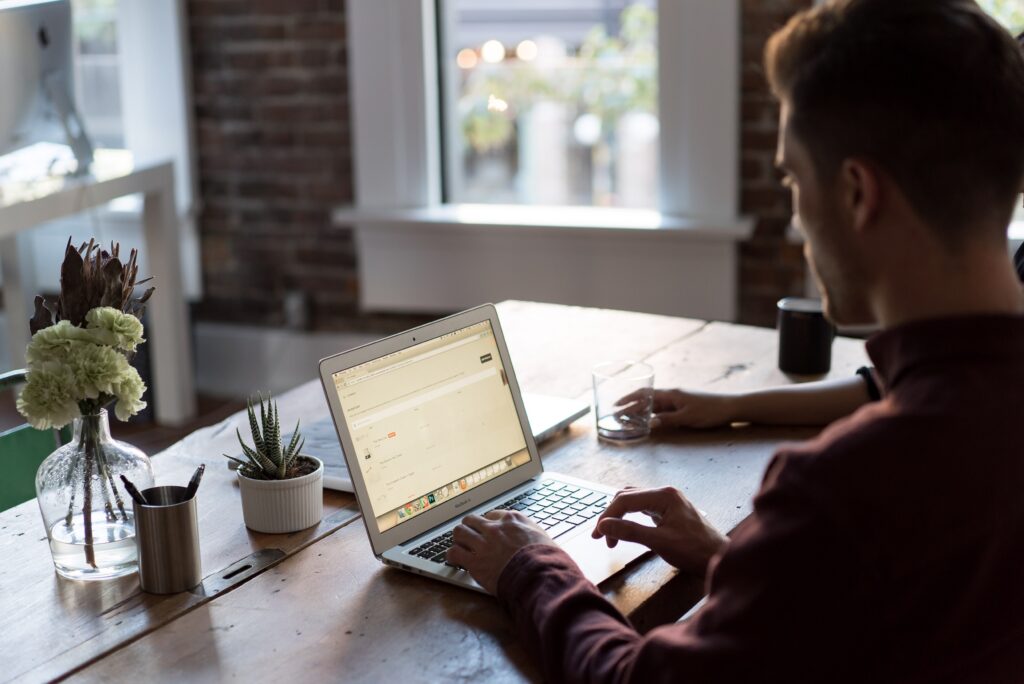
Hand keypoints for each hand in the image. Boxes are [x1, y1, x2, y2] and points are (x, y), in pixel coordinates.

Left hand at [447, 510, 556, 593]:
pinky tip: (453, 560)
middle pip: (471, 520)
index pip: (492, 515)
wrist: (539, 574)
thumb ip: (531, 533)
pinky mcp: (475, 562)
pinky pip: (454, 553)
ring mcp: (483, 544)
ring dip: (459, 539)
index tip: (488, 530)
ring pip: (459, 532)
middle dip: (470, 528)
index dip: (488, 523)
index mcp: (512, 520)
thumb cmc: (546, 559)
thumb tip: (532, 538)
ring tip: (459, 546)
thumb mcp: (543, 537)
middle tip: (470, 537)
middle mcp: (495, 528)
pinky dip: (452, 556)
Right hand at [592, 486, 726, 576]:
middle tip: (601, 537)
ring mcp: (668, 501)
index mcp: (664, 495)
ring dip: (620, 516)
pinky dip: (630, 518)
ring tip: (611, 536)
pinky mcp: (669, 511)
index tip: (598, 536)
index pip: (625, 500)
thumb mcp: (659, 542)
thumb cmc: (695, 551)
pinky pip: (642, 508)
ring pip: (633, 502)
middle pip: (627, 497)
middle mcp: (665, 493)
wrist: (720, 559)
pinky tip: (626, 530)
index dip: (607, 517)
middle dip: (611, 516)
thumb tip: (604, 526)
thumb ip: (630, 532)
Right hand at [627, 388, 737, 429]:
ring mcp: (677, 400)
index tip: (616, 405)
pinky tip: (648, 420)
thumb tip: (649, 423)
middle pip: (647, 399)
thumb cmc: (710, 411)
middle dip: (631, 406)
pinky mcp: (683, 406)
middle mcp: (672, 395)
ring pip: (654, 405)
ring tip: (628, 419)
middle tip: (617, 415)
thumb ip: (668, 420)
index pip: (645, 394)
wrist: (730, 407)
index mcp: (671, 394)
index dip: (629, 399)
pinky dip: (652, 414)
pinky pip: (663, 409)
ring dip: (641, 411)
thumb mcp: (687, 418)